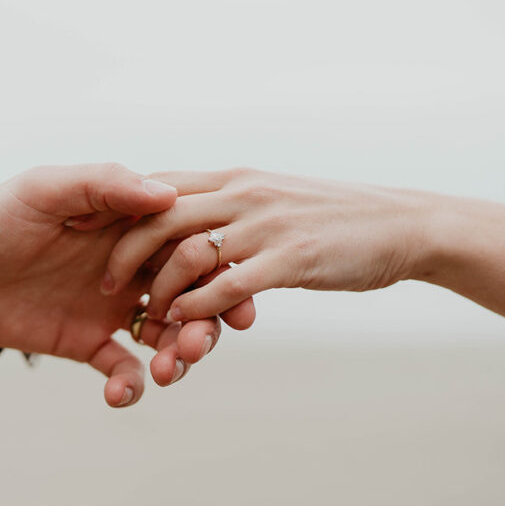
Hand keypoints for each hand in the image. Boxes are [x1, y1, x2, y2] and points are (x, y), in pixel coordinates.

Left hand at [0, 163, 253, 407]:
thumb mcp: (47, 189)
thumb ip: (104, 186)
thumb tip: (165, 195)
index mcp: (134, 230)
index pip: (194, 251)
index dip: (222, 278)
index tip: (241, 304)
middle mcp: (134, 269)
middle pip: (191, 300)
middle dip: (205, 327)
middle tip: (197, 347)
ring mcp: (113, 308)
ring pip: (166, 337)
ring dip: (176, 358)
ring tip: (166, 373)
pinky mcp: (88, 342)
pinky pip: (123, 368)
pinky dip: (129, 385)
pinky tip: (118, 392)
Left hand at [104, 168, 431, 322]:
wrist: (406, 225)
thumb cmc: (341, 219)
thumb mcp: (279, 198)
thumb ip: (237, 206)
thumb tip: (200, 226)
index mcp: (237, 179)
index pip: (163, 185)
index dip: (124, 210)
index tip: (98, 239)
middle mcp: (245, 194)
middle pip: (160, 214)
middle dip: (125, 252)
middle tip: (109, 286)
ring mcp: (267, 224)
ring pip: (189, 252)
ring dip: (161, 289)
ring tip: (148, 318)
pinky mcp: (292, 259)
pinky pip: (229, 285)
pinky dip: (200, 308)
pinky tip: (187, 326)